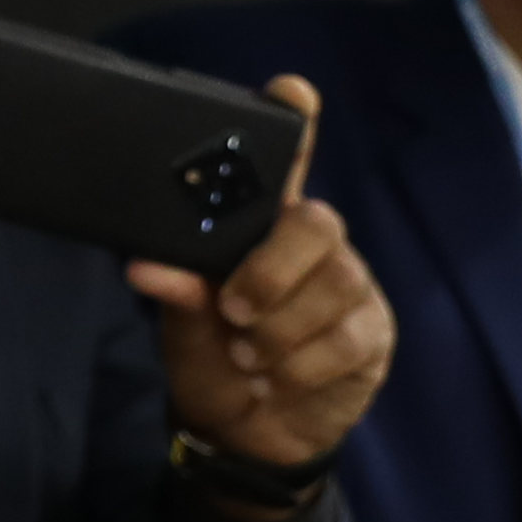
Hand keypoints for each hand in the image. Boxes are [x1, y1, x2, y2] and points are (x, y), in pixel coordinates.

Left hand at [128, 79, 392, 469]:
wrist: (246, 431)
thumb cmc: (213, 355)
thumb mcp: (184, 323)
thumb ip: (180, 290)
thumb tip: (148, 267)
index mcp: (262, 228)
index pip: (285, 162)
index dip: (293, 122)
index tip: (290, 90)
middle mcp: (314, 245)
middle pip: (317, 222)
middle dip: (271, 270)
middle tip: (233, 310)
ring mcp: (352, 287)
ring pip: (333, 287)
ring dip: (279, 331)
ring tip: (247, 357)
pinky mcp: (373, 334)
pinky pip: (346, 339)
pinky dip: (300, 365)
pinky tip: (276, 378)